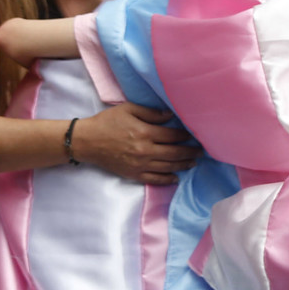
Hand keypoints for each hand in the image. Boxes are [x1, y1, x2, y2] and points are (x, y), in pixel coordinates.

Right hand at [70, 103, 198, 184]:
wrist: (88, 142)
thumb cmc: (107, 122)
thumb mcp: (128, 110)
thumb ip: (150, 113)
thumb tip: (169, 116)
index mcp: (145, 133)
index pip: (172, 135)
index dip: (185, 135)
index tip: (193, 135)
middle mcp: (145, 151)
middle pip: (174, 153)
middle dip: (190, 152)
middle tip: (200, 151)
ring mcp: (140, 165)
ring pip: (168, 167)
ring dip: (183, 165)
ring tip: (193, 162)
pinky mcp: (134, 174)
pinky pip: (155, 179)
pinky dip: (167, 179)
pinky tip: (176, 177)